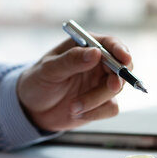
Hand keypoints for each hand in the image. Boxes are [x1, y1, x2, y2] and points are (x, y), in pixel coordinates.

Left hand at [17, 35, 131, 130]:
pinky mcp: (102, 103)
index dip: (120, 51)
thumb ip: (71, 60)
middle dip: (117, 79)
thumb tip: (96, 53)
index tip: (124, 60)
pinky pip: (110, 108)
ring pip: (115, 90)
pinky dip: (95, 113)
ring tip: (73, 107)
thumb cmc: (37, 82)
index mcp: (86, 46)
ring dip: (96, 100)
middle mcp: (98, 63)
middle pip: (121, 68)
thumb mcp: (49, 69)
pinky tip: (77, 114)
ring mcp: (101, 83)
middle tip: (111, 86)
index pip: (110, 44)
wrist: (32, 110)